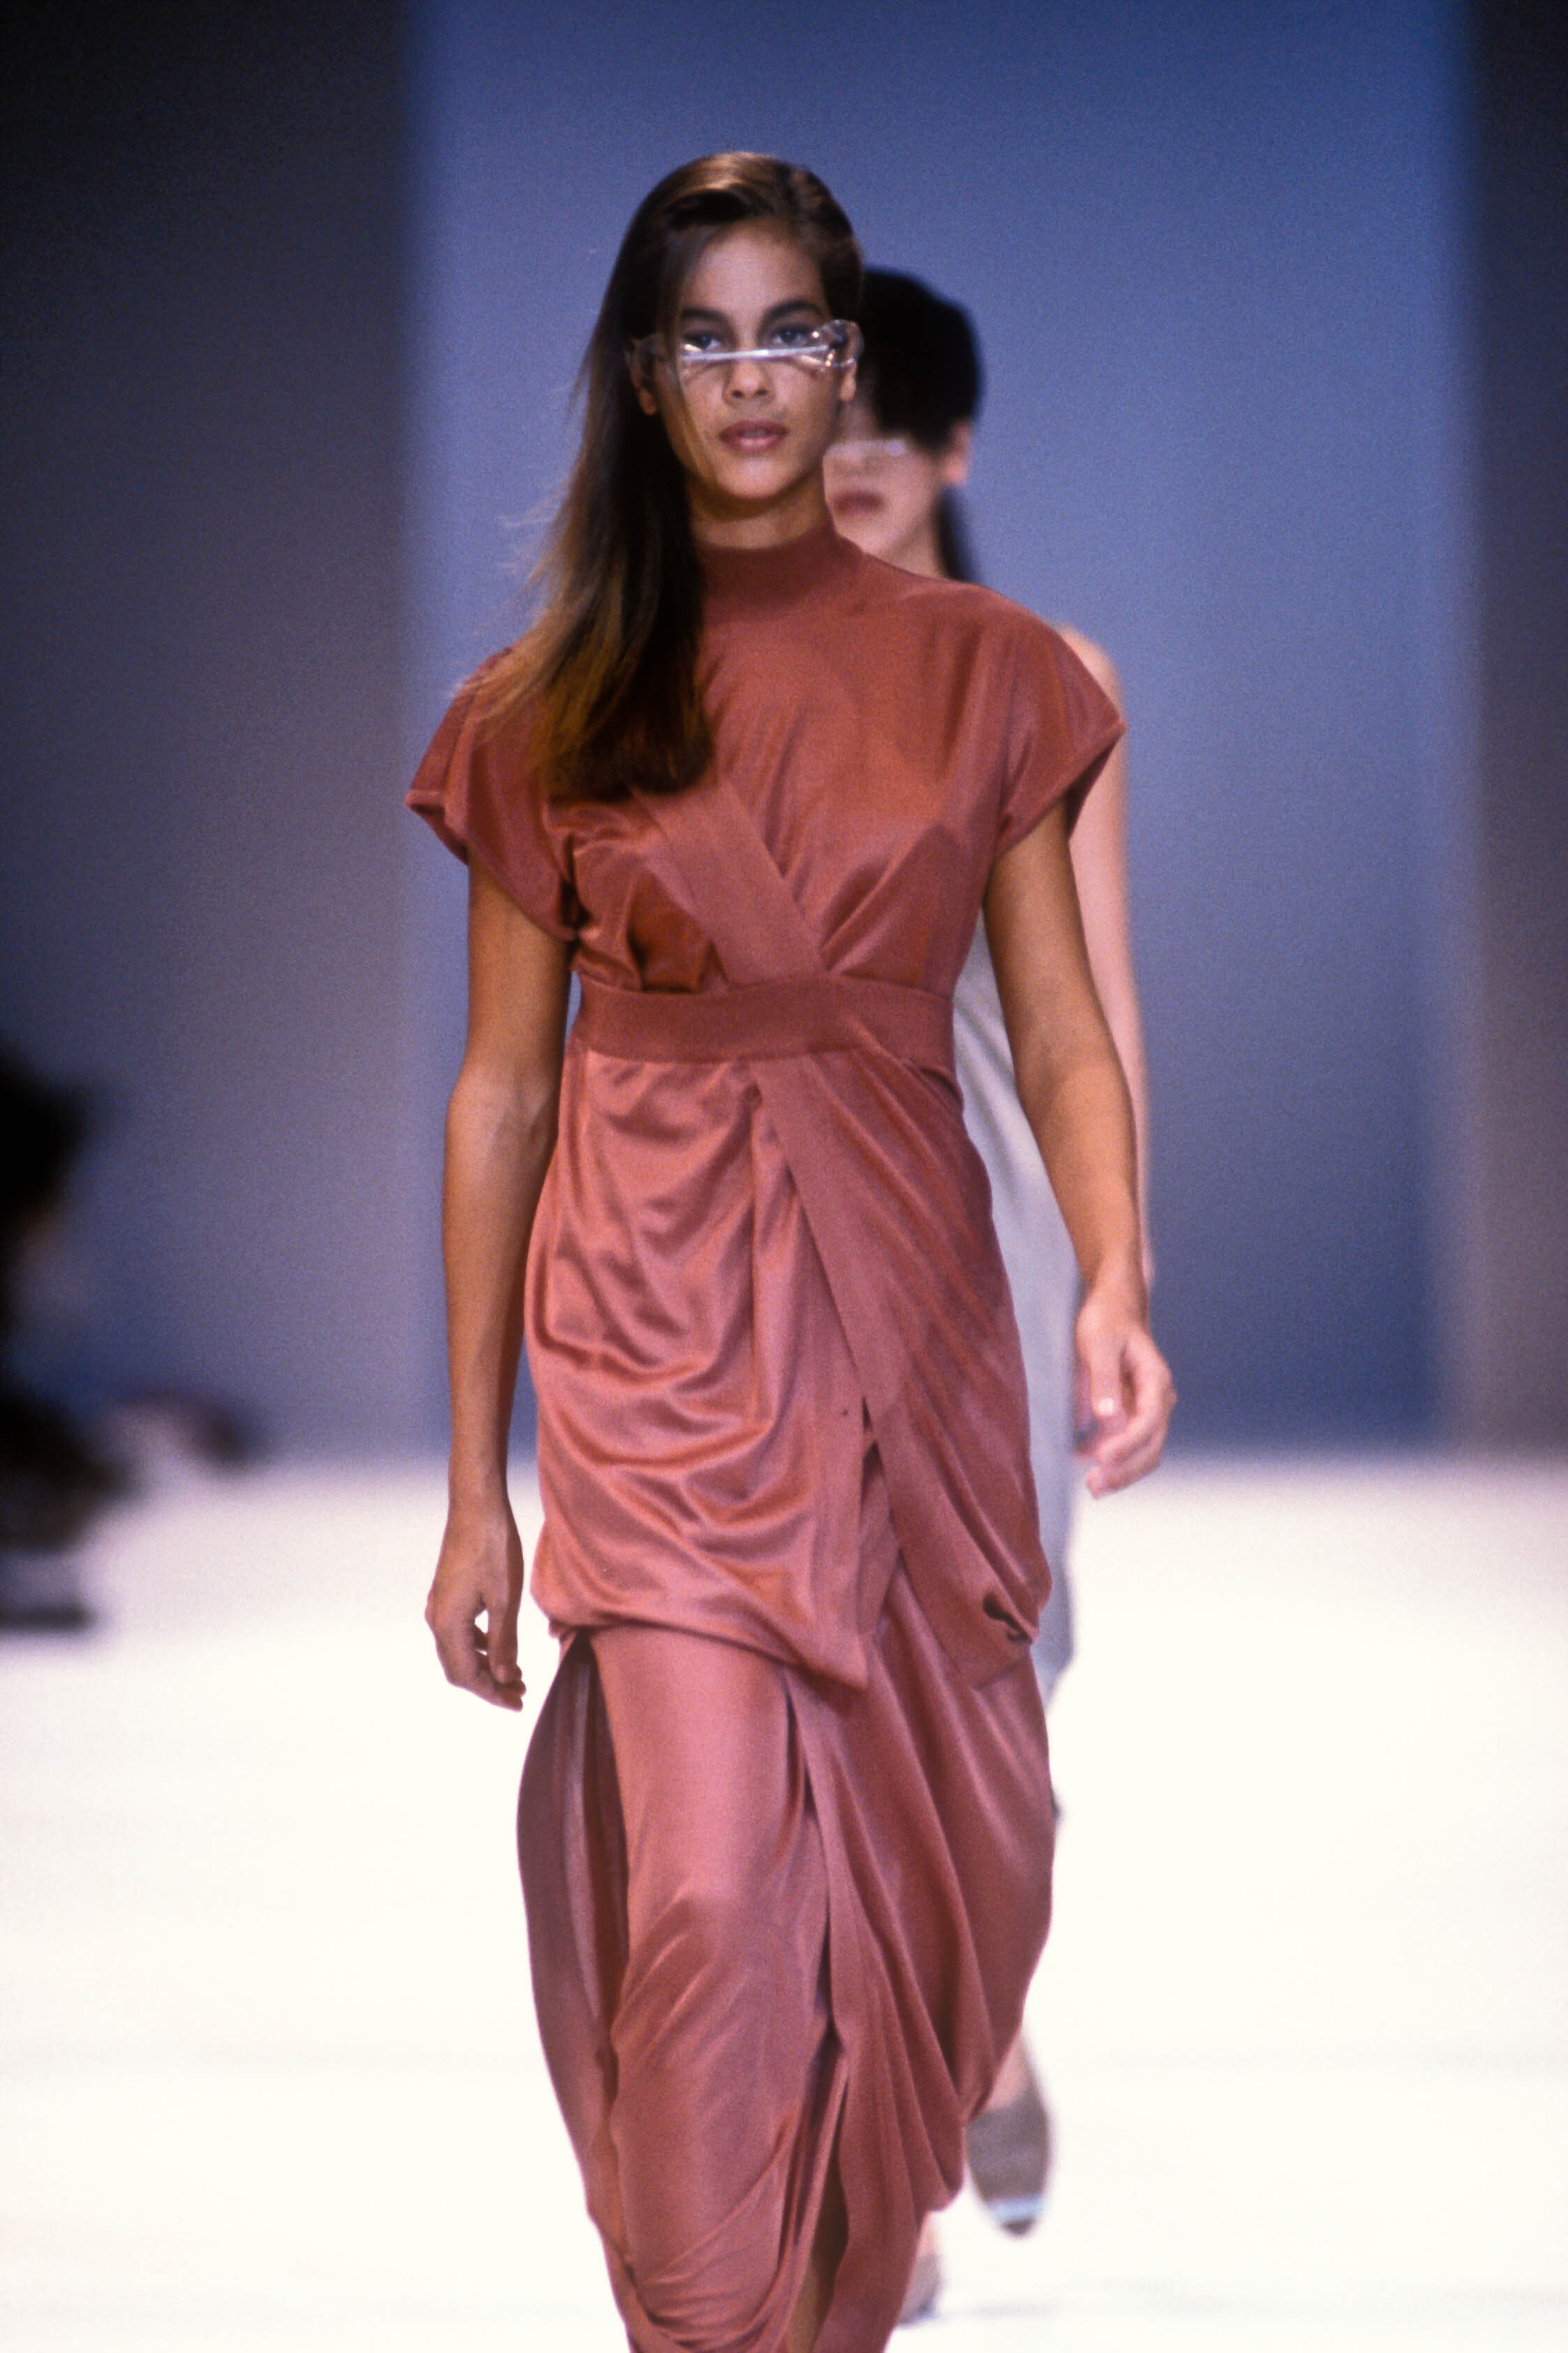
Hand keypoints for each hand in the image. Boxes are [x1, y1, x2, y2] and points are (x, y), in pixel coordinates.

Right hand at [426, 1497, 525, 1708]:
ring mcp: (440, 1605)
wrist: (476, 1506)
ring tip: (516, 1674)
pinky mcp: (447, 1593)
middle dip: (489, 1684)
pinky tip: (500, 1644)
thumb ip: (505, 1643)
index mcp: (448, 1624)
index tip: (517, 1704)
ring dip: (486, 1665)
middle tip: (519, 1693)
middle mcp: (437, 1618)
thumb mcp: (506, 1599)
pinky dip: (480, 1646)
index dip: (492, 1694)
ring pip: (459, 1650)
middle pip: (459, 1668)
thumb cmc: (493, 1548)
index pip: (468, 1675)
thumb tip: (505, 1678)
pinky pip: (460, 1632)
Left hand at [1073, 1285, 1174, 1496]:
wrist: (1113, 1309)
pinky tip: (1081, 1462)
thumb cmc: (1106, 1321)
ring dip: (1121, 1471)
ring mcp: (1147, 1409)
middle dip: (1125, 1469)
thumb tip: (1105, 1417)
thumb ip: (1103, 1378)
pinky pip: (1126, 1444)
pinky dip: (1109, 1458)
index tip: (1101, 1458)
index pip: (1148, 1421)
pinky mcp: (1131, 1414)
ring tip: (1092, 1486)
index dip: (1127, 1444)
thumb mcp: (1098, 1343)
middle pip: (1151, 1445)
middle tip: (1094, 1486)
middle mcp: (1158, 1399)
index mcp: (1155, 1380)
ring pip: (1143, 1451)